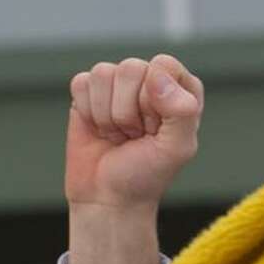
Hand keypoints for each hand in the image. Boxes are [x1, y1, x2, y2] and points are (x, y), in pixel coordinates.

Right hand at [66, 54, 203, 211]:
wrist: (109, 198)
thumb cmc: (147, 175)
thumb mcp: (178, 149)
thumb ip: (182, 111)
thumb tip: (155, 75)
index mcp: (179, 88)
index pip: (163, 65)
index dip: (155, 99)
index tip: (156, 129)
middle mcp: (149, 80)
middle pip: (131, 68)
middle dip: (129, 112)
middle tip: (135, 136)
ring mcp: (118, 84)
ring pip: (103, 73)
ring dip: (109, 116)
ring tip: (119, 135)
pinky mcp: (88, 91)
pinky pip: (82, 83)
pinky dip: (89, 113)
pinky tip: (100, 130)